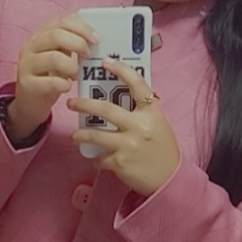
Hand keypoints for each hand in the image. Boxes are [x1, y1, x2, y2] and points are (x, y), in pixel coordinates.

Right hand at [7, 14, 98, 141]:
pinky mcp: (27, 84)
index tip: (97, 40)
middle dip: (78, 44)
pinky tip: (67, 87)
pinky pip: (50, 82)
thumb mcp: (60, 55)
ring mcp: (27, 65)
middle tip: (88, 56)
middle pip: (56, 35)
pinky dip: (64, 84)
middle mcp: (31, 46)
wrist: (29, 103)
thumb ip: (73, 44)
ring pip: (53, 57)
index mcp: (41, 34)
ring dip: (71, 66)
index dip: (82, 28)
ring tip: (76, 74)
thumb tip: (96, 39)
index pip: (62, 21)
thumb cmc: (49, 77)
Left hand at [68, 57, 180, 195]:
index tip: (106, 62)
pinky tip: (97, 159)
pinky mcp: (119, 163)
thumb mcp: (159, 124)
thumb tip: (124, 96)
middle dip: (84, 104)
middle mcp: (139, 126)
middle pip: (105, 109)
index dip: (121, 70)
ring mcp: (128, 145)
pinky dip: (97, 158)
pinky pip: (100, 158)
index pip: (137, 84)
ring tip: (75, 135)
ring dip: (81, 134)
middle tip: (72, 103)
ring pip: (95, 135)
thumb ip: (143, 111)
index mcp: (152, 113)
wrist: (170, 179)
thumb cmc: (164, 150)